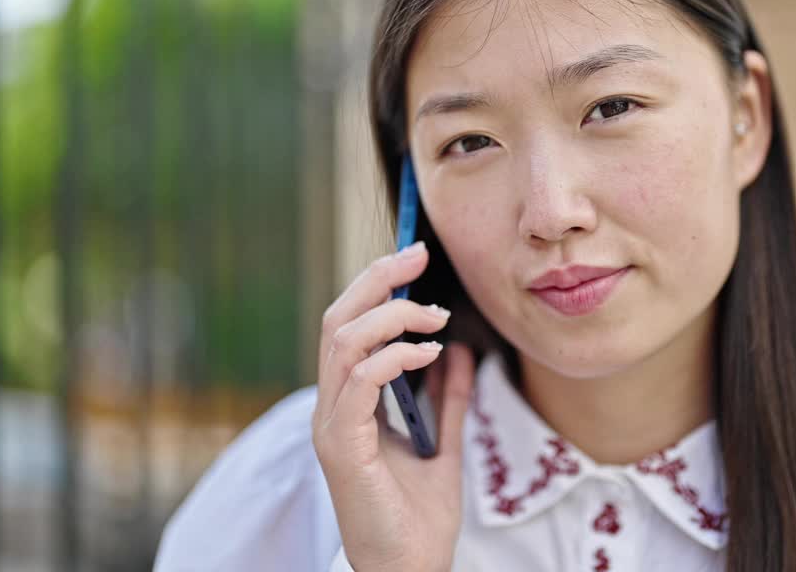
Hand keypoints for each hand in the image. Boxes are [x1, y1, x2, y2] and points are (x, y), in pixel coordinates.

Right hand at [312, 241, 474, 571]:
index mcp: (350, 404)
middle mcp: (332, 409)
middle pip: (337, 320)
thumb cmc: (418, 516)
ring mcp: (332, 426)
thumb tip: (462, 348)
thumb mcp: (444, 441)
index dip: (376, 285)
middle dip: (376, 279)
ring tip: (435, 315)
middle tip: (418, 255)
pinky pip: (358, 382)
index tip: (416, 257)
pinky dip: (393, 356)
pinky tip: (428, 351)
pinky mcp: (342, 447)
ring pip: (341, 342)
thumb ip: (450, 397)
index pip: (349, 326)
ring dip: (392, 315)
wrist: (411, 569)